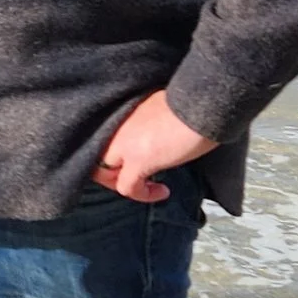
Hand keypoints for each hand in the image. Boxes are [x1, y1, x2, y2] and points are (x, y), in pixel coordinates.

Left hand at [92, 88, 218, 202]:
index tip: (129, 157)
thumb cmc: (190, 102)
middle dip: (109, 169)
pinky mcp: (138, 160)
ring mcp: (124, 143)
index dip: (113, 151)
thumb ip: (146, 121)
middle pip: (96, 155)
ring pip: (104, 173)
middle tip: (133, 175)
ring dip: (122, 182)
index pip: (101, 137)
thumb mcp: (158, 108)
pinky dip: (143, 195)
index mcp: (120, 112)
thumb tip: (152, 133)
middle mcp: (116, 126)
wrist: (202, 102)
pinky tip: (162, 191)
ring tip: (145, 186)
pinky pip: (128, 188)